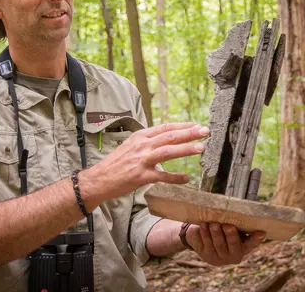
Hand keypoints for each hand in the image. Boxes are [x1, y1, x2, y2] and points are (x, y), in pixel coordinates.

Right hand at [81, 123, 208, 204]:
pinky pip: (162, 176)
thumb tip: (166, 138)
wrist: (99, 179)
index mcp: (140, 136)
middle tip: (205, 131)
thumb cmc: (116, 163)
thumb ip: (148, 141)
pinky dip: (175, 177)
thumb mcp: (131, 146)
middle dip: (189, 133)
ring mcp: (141, 160)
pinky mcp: (141, 176)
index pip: (165, 127)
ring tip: (201, 148)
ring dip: (185, 149)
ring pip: (168, 152)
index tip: (197, 125)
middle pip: (169, 136)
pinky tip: (186, 178)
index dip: (183, 126)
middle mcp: (142, 145)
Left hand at [185, 223, 264, 265]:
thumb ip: (238, 224)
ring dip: (214, 233)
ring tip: (211, 224)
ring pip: (216, 244)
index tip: (261, 232)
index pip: (251, 244)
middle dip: (230, 235)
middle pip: (232, 245)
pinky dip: (202, 234)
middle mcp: (231, 256)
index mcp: (243, 249)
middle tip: (227, 225)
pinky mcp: (204, 254)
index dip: (256, 239)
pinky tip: (201, 227)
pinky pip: (203, 244)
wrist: (206, 242)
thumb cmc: (225, 232)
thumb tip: (242, 210)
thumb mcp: (234, 230)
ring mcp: (218, 257)